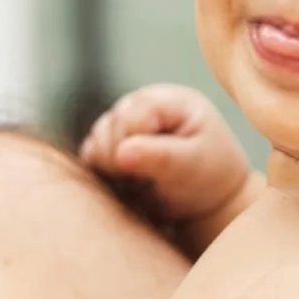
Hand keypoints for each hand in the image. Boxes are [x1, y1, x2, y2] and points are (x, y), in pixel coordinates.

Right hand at [80, 86, 253, 222]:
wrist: (207, 198)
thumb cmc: (208, 177)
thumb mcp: (193, 166)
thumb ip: (160, 156)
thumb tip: (122, 151)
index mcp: (169, 100)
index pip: (132, 117)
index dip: (134, 145)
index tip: (153, 171)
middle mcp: (144, 103)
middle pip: (110, 126)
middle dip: (124, 159)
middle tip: (150, 178)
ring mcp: (126, 121)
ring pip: (96, 139)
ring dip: (113, 167)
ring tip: (142, 180)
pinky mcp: (112, 141)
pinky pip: (90, 155)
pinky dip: (103, 172)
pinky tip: (128, 182)